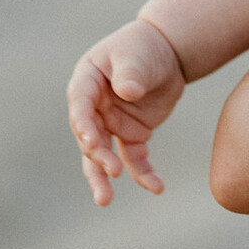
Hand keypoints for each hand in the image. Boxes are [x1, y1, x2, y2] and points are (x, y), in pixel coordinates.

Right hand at [66, 18, 185, 204]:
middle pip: (89, 137)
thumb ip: (131, 72)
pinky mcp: (133, 134)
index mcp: (86, 84)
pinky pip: (134, 158)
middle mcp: (93, 109)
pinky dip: (143, 173)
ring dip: (104, 177)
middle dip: (97, 156)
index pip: (80, 107)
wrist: (167, 51)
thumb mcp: (136, 53)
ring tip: (104, 201)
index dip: (84, 125)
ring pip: (103, 156)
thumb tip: (128, 92)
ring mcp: (111, 124)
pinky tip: (156, 187)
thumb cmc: (143, 47)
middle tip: (110, 172)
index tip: (90, 141)